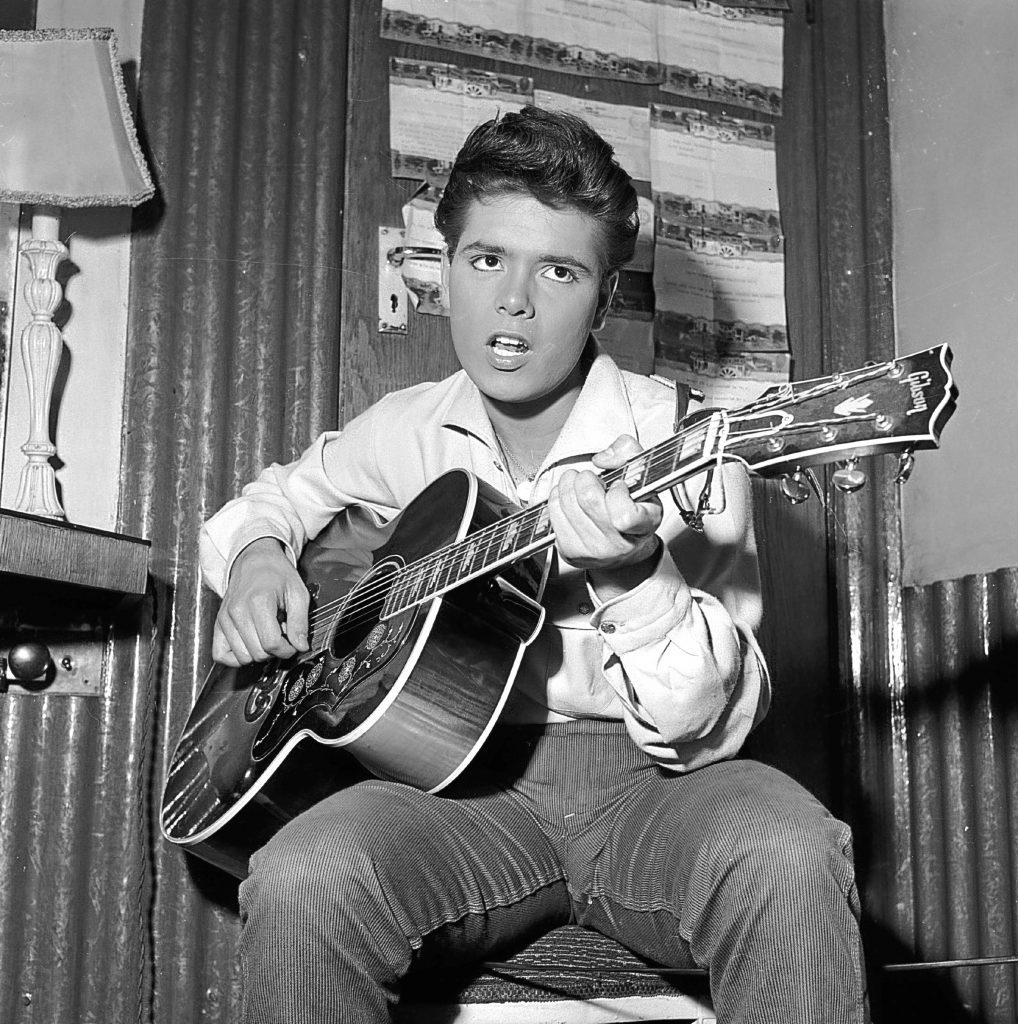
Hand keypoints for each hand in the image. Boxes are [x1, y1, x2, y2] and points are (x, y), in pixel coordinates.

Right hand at [212, 538, 309, 665]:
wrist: (255, 561)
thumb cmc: (277, 574)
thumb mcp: (298, 593)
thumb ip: (300, 622)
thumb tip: (301, 646)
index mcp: (259, 602)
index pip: (272, 644)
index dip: (287, 650)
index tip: (293, 643)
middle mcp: (237, 612)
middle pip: (257, 653)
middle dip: (274, 651)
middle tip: (280, 634)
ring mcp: (225, 619)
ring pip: (242, 657)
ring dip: (257, 652)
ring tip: (265, 634)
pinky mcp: (218, 624)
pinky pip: (220, 655)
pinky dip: (235, 657)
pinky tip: (249, 645)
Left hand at [548, 435, 662, 597]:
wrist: (623, 549)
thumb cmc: (634, 509)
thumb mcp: (643, 478)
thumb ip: (629, 454)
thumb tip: (601, 459)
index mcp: (644, 525)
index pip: (626, 516)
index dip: (618, 492)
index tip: (619, 485)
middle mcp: (619, 544)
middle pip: (588, 499)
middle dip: (586, 478)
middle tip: (591, 478)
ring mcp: (593, 551)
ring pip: (567, 503)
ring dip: (569, 484)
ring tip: (579, 484)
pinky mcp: (570, 551)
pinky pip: (553, 512)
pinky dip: (558, 497)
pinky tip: (570, 498)